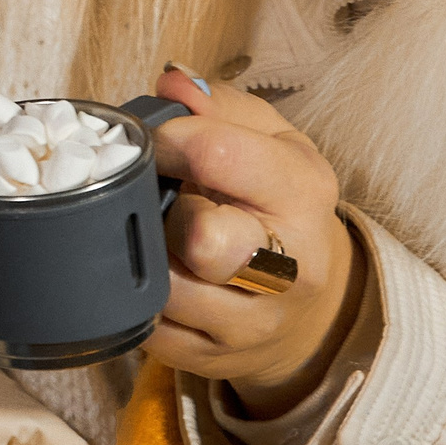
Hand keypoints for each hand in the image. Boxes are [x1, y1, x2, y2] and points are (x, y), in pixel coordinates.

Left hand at [141, 67, 369, 415]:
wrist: (310, 295)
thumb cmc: (273, 198)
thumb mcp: (265, 138)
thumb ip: (217, 104)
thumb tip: (171, 84)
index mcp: (303, 192)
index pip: (219, 155)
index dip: (167, 139)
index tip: (155, 142)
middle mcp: (290, 265)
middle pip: (205, 242)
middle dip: (167, 215)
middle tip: (162, 203)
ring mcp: (254, 324)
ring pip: (167, 291)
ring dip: (144, 258)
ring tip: (154, 237)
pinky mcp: (215, 360)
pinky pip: (149, 330)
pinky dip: (136, 299)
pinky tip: (151, 274)